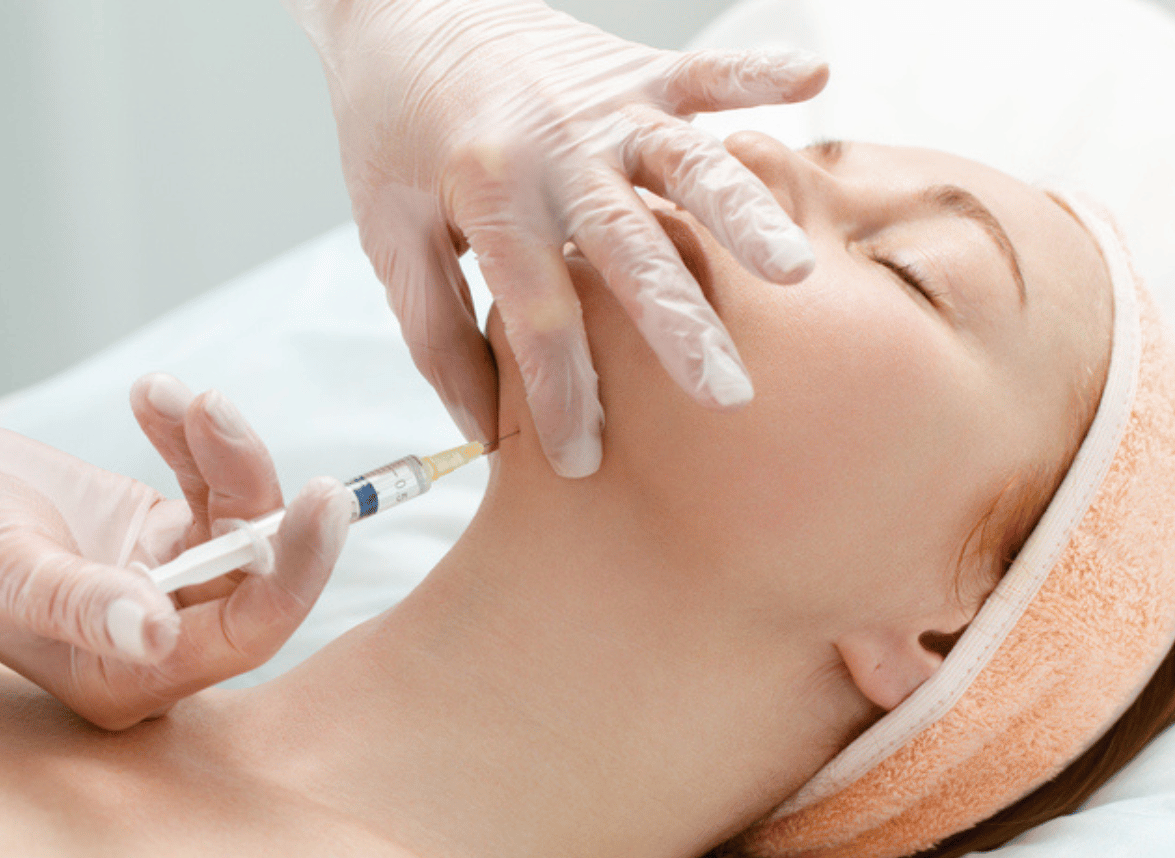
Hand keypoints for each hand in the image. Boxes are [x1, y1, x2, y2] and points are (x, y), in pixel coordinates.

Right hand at [0, 374, 351, 729]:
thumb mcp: (7, 573)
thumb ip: (79, 603)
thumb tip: (156, 633)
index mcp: (132, 678)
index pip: (245, 633)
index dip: (294, 575)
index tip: (324, 507)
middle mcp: (166, 638)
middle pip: (257, 576)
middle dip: (272, 510)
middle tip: (322, 480)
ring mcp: (172, 580)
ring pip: (240, 518)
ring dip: (225, 453)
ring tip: (188, 401)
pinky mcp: (169, 532)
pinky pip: (209, 482)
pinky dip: (192, 437)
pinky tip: (157, 397)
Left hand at [288, 0, 825, 475]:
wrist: (399, 10)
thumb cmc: (392, 132)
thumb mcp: (390, 237)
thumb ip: (437, 336)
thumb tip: (480, 429)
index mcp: (488, 194)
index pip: (540, 315)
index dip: (563, 395)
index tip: (584, 462)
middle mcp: (556, 148)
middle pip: (629, 250)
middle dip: (681, 327)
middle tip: (729, 394)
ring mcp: (603, 106)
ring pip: (687, 166)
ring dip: (743, 218)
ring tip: (794, 272)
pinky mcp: (632, 71)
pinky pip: (702, 73)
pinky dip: (756, 76)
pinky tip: (816, 78)